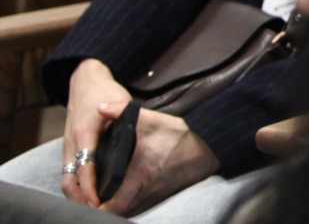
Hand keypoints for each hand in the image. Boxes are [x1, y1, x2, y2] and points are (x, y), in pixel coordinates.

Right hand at [61, 60, 128, 205]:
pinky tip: (89, 194)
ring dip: (77, 195)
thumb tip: (134, 136)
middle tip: (98, 210)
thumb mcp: (121, 101)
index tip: (98, 201)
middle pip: (70, 180)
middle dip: (81, 198)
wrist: (85, 82)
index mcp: (85, 133)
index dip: (90, 187)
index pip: (85, 167)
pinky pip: (69, 172)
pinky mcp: (69, 148)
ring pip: (67, 178)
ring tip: (94, 207)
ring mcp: (68, 146)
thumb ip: (126, 118)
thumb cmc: (105, 92)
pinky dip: (77, 185)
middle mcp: (73, 142)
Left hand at [95, 104, 219, 216]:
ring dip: (115, 205)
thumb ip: (123, 112)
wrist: (210, 144)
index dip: (95, 207)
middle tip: (90, 197)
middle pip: (117, 212)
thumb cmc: (181, 135)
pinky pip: (139, 204)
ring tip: (102, 194)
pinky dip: (128, 201)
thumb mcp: (152, 119)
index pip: (111, 206)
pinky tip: (123, 189)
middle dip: (101, 207)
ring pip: (129, 209)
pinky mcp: (163, 193)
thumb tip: (101, 107)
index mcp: (139, 176)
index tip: (86, 199)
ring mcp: (156, 194)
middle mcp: (146, 190)